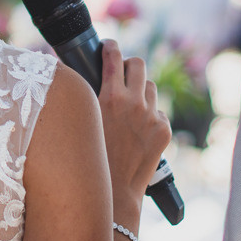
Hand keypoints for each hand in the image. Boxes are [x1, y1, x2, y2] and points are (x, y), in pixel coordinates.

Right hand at [98, 39, 171, 210]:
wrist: (114, 194)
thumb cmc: (89, 160)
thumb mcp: (83, 123)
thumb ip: (85, 100)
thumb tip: (77, 80)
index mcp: (110, 97)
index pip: (114, 56)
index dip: (110, 47)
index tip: (108, 46)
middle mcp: (135, 103)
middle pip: (139, 64)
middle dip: (129, 65)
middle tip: (121, 73)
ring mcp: (152, 116)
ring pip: (150, 87)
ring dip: (140, 91)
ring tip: (129, 107)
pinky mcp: (164, 130)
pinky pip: (158, 111)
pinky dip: (149, 115)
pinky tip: (137, 130)